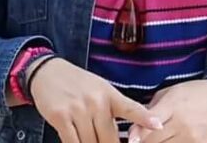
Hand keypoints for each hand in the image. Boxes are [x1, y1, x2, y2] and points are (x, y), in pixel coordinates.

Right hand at [30, 58, 163, 142]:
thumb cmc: (78, 83)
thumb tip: (127, 135)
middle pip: (109, 139)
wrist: (48, 71)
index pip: (130, 108)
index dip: (145, 118)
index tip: (158, 126)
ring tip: (93, 141)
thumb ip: (114, 108)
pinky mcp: (60, 117)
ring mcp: (77, 109)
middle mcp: (95, 101)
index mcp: (109, 94)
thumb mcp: (101, 88)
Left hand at [127, 79, 206, 142]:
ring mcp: (191, 137)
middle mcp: (182, 122)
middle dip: (142, 142)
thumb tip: (135, 125)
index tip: (130, 139)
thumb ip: (153, 107)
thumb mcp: (172, 92)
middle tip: (134, 141)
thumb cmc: (194, 93)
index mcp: (173, 104)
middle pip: (154, 140)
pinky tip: (166, 141)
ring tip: (152, 140)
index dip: (138, 133)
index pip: (151, 122)